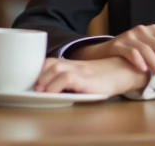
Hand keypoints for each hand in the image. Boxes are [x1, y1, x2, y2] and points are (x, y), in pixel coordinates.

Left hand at [34, 57, 148, 95]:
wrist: (122, 72)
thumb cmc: (103, 78)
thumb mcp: (84, 76)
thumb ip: (70, 78)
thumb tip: (51, 90)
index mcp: (72, 64)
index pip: (50, 61)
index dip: (39, 69)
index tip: (32, 80)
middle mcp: (74, 65)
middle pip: (50, 63)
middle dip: (39, 74)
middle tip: (34, 87)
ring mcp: (80, 71)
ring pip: (56, 68)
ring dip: (45, 79)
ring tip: (39, 90)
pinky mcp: (86, 80)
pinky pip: (67, 79)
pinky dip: (56, 85)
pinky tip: (52, 92)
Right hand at [70, 25, 154, 80]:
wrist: (104, 53)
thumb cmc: (132, 55)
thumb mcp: (149, 50)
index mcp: (154, 30)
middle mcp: (143, 30)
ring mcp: (130, 35)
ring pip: (148, 50)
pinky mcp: (117, 43)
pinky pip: (130, 51)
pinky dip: (138, 60)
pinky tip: (143, 70)